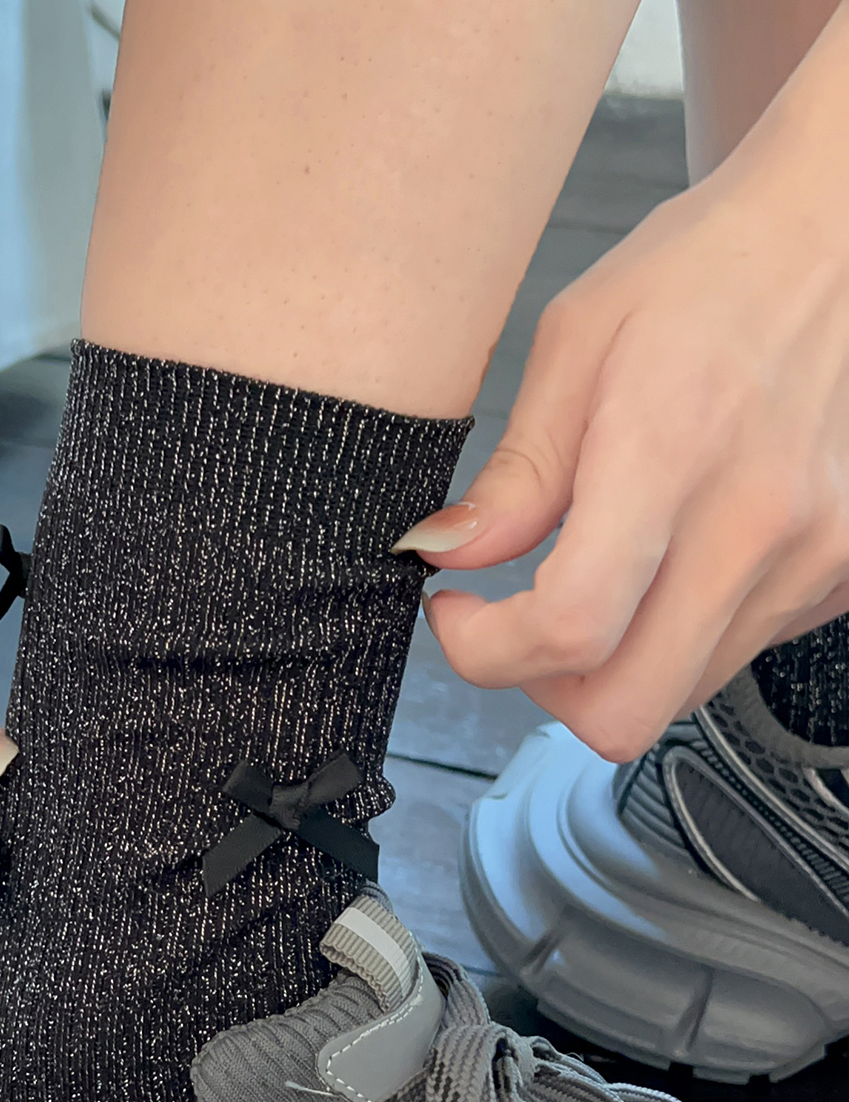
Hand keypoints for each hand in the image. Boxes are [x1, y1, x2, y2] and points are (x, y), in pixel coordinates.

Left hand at [398, 104, 848, 761]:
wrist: (835, 236)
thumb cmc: (705, 274)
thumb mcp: (577, 345)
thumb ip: (514, 474)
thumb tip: (448, 556)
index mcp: (671, 454)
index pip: (569, 629)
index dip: (485, 650)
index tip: (457, 612)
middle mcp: (756, 523)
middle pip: (625, 710)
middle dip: (546, 688)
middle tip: (519, 626)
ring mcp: (813, 556)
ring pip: (678, 694)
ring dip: (613, 665)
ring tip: (594, 580)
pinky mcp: (843, 570)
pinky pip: (735, 652)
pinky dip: (680, 636)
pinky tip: (668, 565)